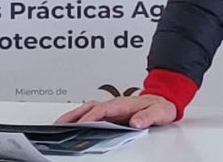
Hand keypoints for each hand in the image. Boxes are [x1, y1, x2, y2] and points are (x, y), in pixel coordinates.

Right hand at [57, 94, 178, 128]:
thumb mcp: (159, 112)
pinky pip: (90, 111)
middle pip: (90, 108)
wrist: (164, 99)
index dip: (91, 117)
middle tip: (60, 124)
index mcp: (124, 104)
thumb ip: (148, 116)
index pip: (104, 110)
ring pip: (87, 108)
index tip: (81, 124)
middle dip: (74, 115)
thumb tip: (137, 121)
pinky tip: (71, 122)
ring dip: (73, 115)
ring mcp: (110, 106)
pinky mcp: (109, 110)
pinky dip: (78, 115)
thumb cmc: (160, 106)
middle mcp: (115, 103)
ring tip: (58, 124)